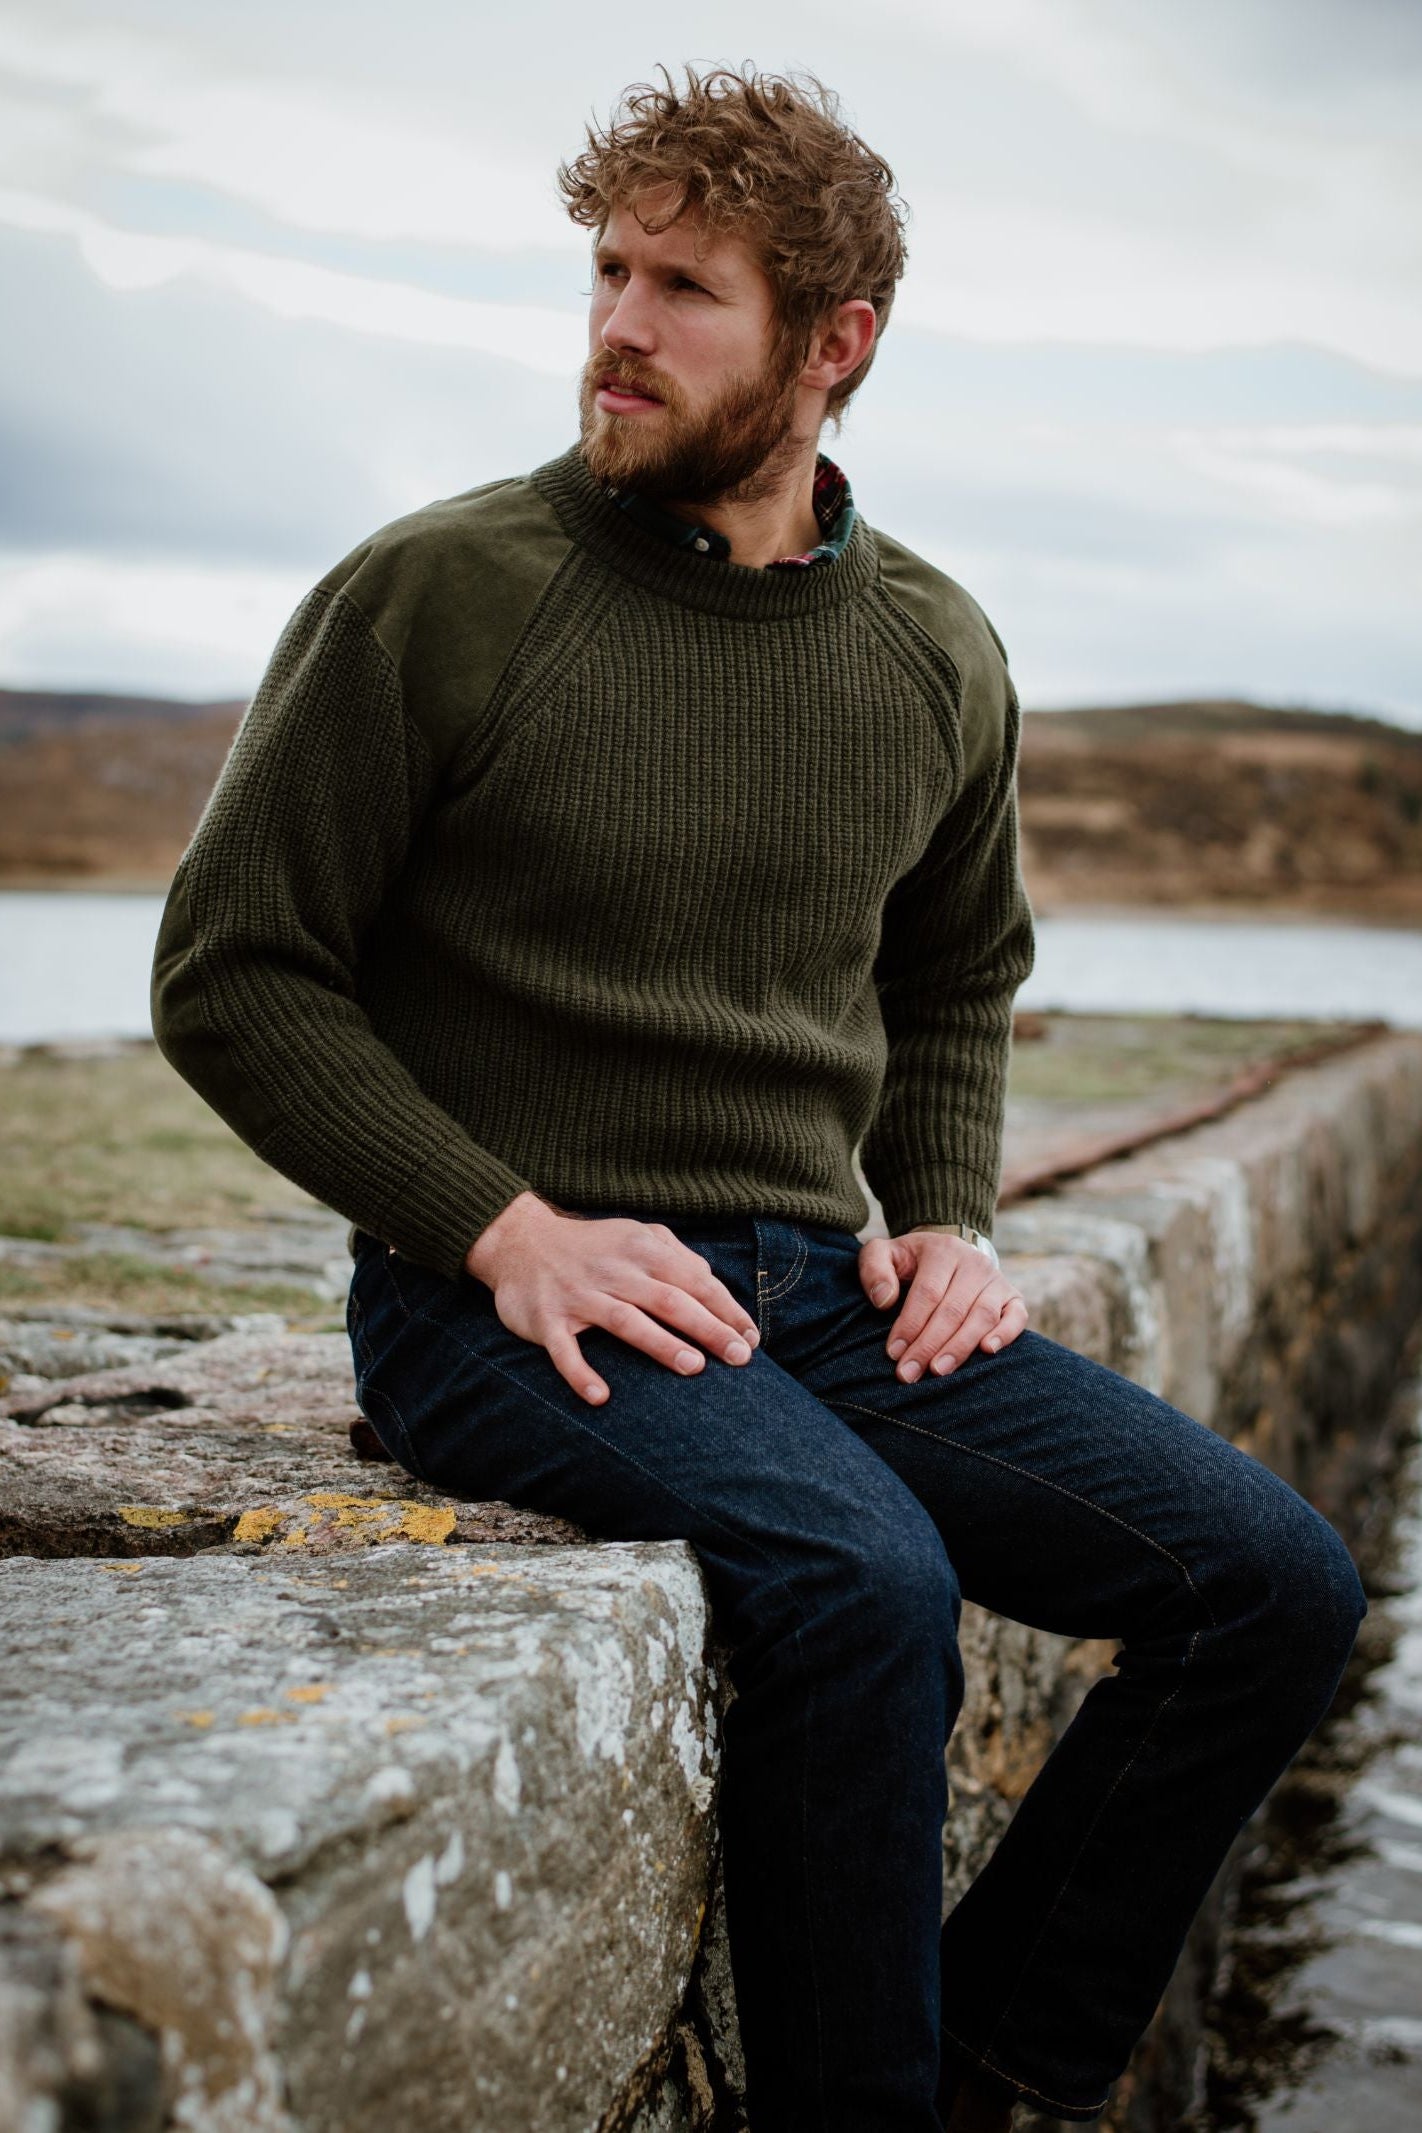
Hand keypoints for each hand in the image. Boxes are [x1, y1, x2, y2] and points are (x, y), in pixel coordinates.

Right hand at [465, 1193, 760, 1405]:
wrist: (520, 1242)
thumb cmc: (592, 1247)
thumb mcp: (636, 1235)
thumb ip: (675, 1255)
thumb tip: (711, 1282)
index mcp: (641, 1249)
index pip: (694, 1281)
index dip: (726, 1310)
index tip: (752, 1339)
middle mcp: (613, 1271)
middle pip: (669, 1300)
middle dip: (708, 1328)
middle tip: (740, 1358)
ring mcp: (579, 1295)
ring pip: (625, 1320)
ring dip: (660, 1344)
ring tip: (694, 1368)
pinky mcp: (546, 1319)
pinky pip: (564, 1350)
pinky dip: (581, 1373)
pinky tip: (601, 1397)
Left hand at [858, 1229, 1027, 1383]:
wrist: (947, 1254)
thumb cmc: (910, 1262)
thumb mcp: (884, 1254)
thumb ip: (874, 1268)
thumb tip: (884, 1300)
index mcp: (943, 1250)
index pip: (927, 1293)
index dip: (910, 1324)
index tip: (894, 1353)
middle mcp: (974, 1263)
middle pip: (953, 1309)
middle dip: (929, 1345)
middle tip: (910, 1373)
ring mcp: (996, 1280)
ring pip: (982, 1316)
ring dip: (961, 1347)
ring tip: (939, 1370)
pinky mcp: (1013, 1297)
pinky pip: (1016, 1317)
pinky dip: (1006, 1334)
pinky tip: (988, 1351)